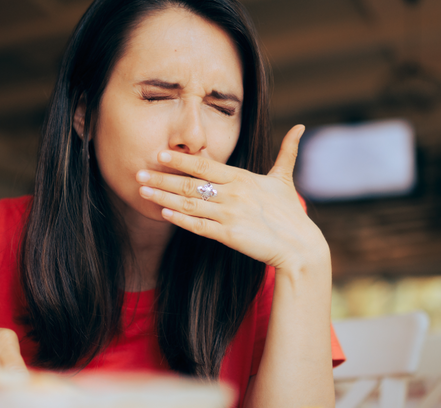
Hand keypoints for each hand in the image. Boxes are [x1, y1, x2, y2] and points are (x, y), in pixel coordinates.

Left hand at [136, 125, 329, 271]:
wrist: (299, 246)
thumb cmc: (291, 213)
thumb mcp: (285, 179)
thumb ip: (287, 152)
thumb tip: (301, 128)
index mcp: (242, 178)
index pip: (204, 164)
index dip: (180, 159)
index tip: (159, 154)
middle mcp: (233, 194)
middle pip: (190, 183)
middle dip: (162, 178)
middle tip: (138, 172)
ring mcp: (229, 215)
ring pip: (189, 204)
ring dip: (163, 197)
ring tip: (143, 191)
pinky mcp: (229, 235)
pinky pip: (198, 225)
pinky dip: (179, 219)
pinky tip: (163, 213)